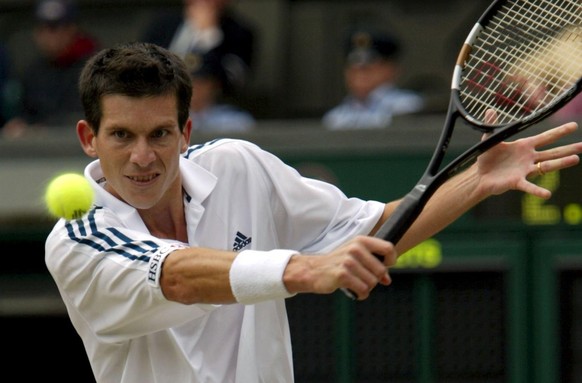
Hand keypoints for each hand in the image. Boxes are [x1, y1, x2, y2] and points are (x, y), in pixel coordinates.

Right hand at [283, 236, 397, 299]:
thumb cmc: (337, 263)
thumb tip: (387, 280)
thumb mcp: (354, 256)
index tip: (385, 267)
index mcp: (360, 241)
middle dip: (375, 279)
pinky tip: (353, 291)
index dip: (391, 260)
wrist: (313, 270)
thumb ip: (373, 264)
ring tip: (355, 284)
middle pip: (381, 270)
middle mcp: (355, 249)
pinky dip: (361, 294)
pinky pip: (363, 290)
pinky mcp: (343, 275)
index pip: (388, 248)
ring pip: (372, 282)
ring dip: (366, 287)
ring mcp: (348, 261)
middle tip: (362, 278)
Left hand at [476, 121, 581, 198]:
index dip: (559, 132)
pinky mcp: (517, 182)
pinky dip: (537, 191)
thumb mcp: (489, 140)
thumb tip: (489, 109)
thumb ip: (491, 125)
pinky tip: (547, 194)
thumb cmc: (487, 158)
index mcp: (524, 146)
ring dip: (561, 163)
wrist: (480, 176)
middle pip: (552, 152)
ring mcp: (525, 170)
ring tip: (576, 159)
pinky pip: (529, 186)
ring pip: (546, 167)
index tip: (574, 125)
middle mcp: (528, 158)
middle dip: (567, 149)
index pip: (545, 137)